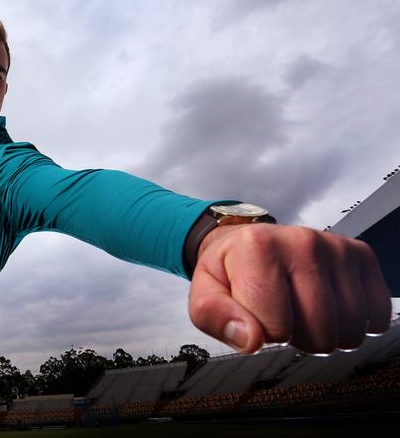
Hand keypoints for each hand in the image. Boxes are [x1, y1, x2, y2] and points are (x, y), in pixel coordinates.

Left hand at [188, 223, 391, 354]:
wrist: (249, 241)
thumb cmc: (229, 270)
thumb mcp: (205, 293)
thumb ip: (215, 318)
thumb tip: (251, 340)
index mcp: (257, 248)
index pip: (275, 328)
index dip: (263, 334)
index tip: (253, 314)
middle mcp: (301, 241)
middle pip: (319, 333)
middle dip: (296, 337)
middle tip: (278, 312)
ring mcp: (334, 246)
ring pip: (349, 329)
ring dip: (325, 332)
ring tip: (300, 309)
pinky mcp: (359, 254)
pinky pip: (376, 314)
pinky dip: (355, 322)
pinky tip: (329, 306)